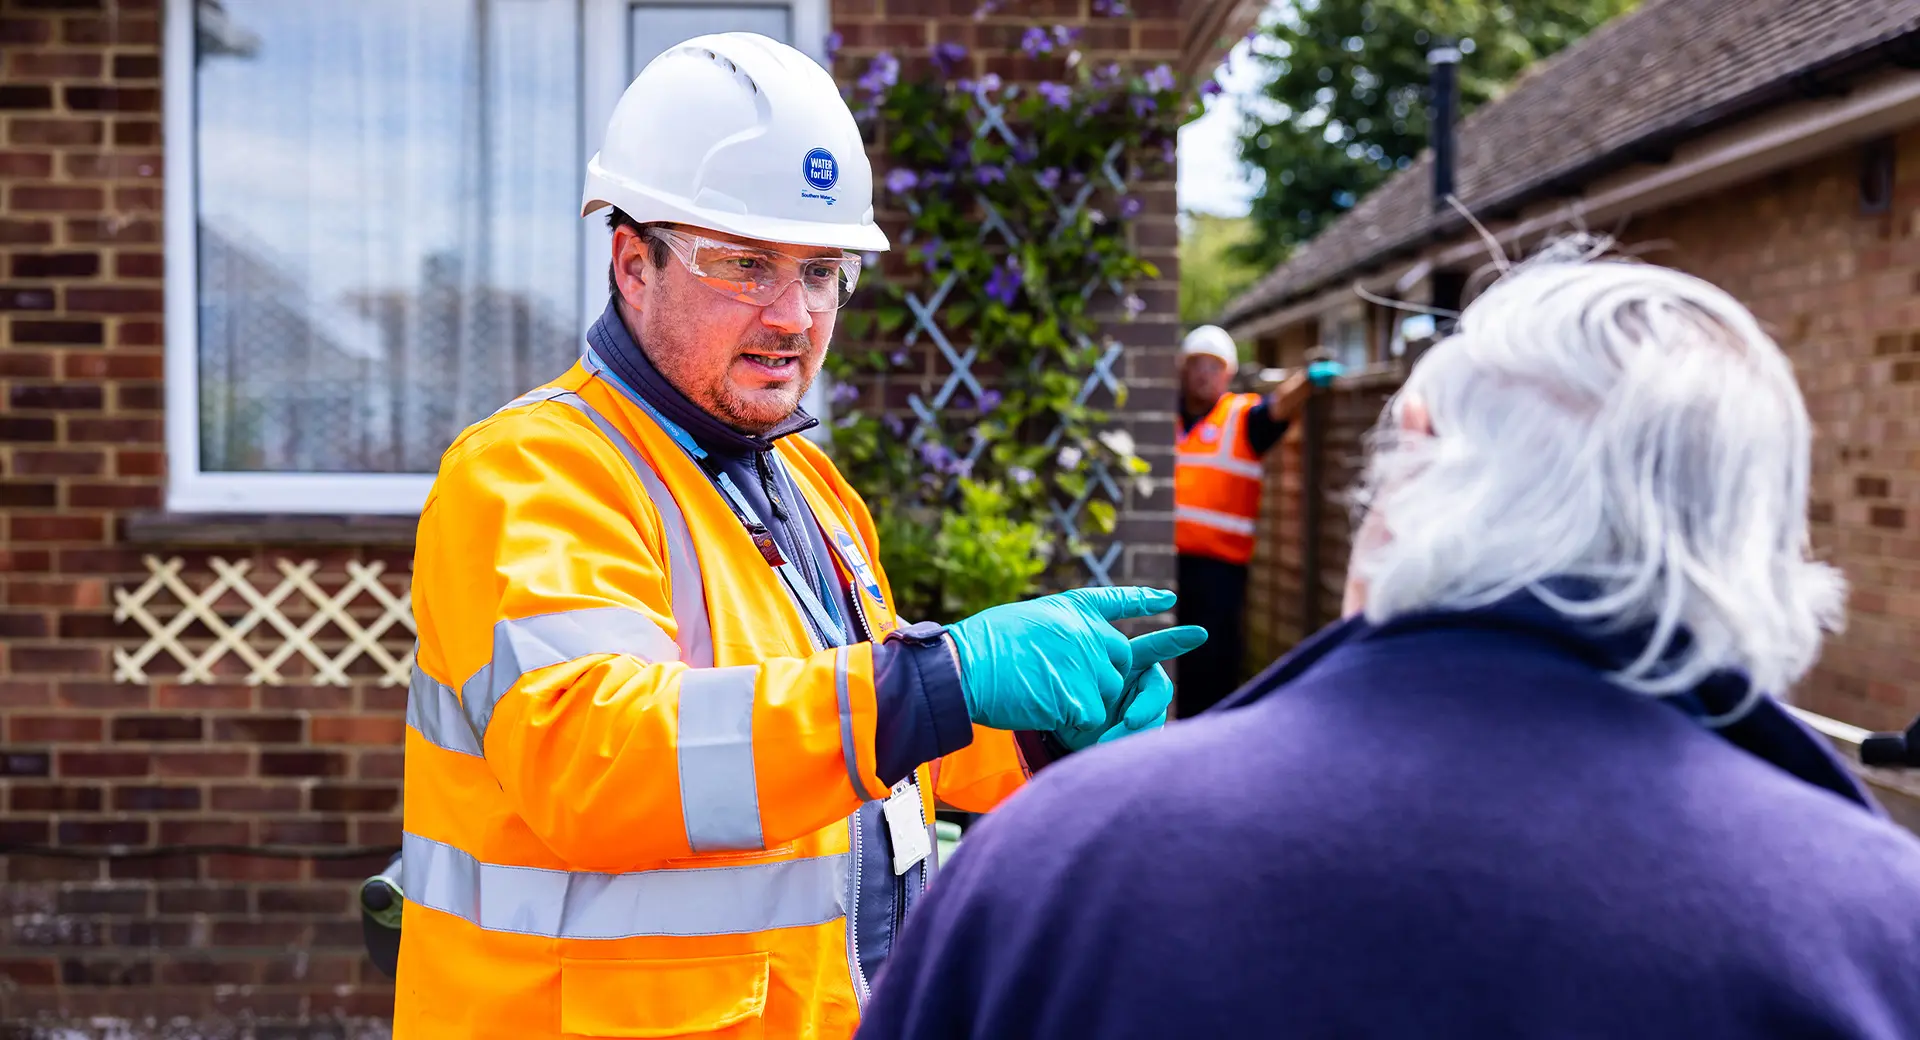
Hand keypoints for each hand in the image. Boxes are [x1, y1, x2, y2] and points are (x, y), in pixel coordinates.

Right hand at [947, 588, 1201, 744]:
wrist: (966, 668)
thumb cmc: (983, 647)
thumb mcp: (1029, 620)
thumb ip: (1061, 630)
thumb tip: (1075, 649)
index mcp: (1073, 610)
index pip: (1117, 601)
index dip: (1142, 600)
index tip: (1168, 598)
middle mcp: (1089, 632)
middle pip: (1118, 663)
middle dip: (1098, 679)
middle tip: (1056, 681)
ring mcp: (1089, 664)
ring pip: (1107, 694)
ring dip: (1082, 703)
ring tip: (1043, 692)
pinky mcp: (1083, 696)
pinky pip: (1093, 718)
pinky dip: (1073, 723)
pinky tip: (1045, 708)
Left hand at [1055, 624, 1207, 749]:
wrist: (1064, 725)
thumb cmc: (1071, 691)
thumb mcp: (1078, 677)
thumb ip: (1095, 672)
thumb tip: (1109, 673)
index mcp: (1131, 660)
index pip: (1158, 647)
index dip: (1178, 640)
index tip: (1200, 633)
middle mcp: (1143, 682)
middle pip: (1160, 690)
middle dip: (1148, 706)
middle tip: (1130, 720)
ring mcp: (1145, 709)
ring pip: (1153, 720)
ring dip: (1132, 732)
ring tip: (1106, 741)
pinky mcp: (1143, 733)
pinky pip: (1144, 739)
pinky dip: (1128, 744)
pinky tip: (1106, 747)